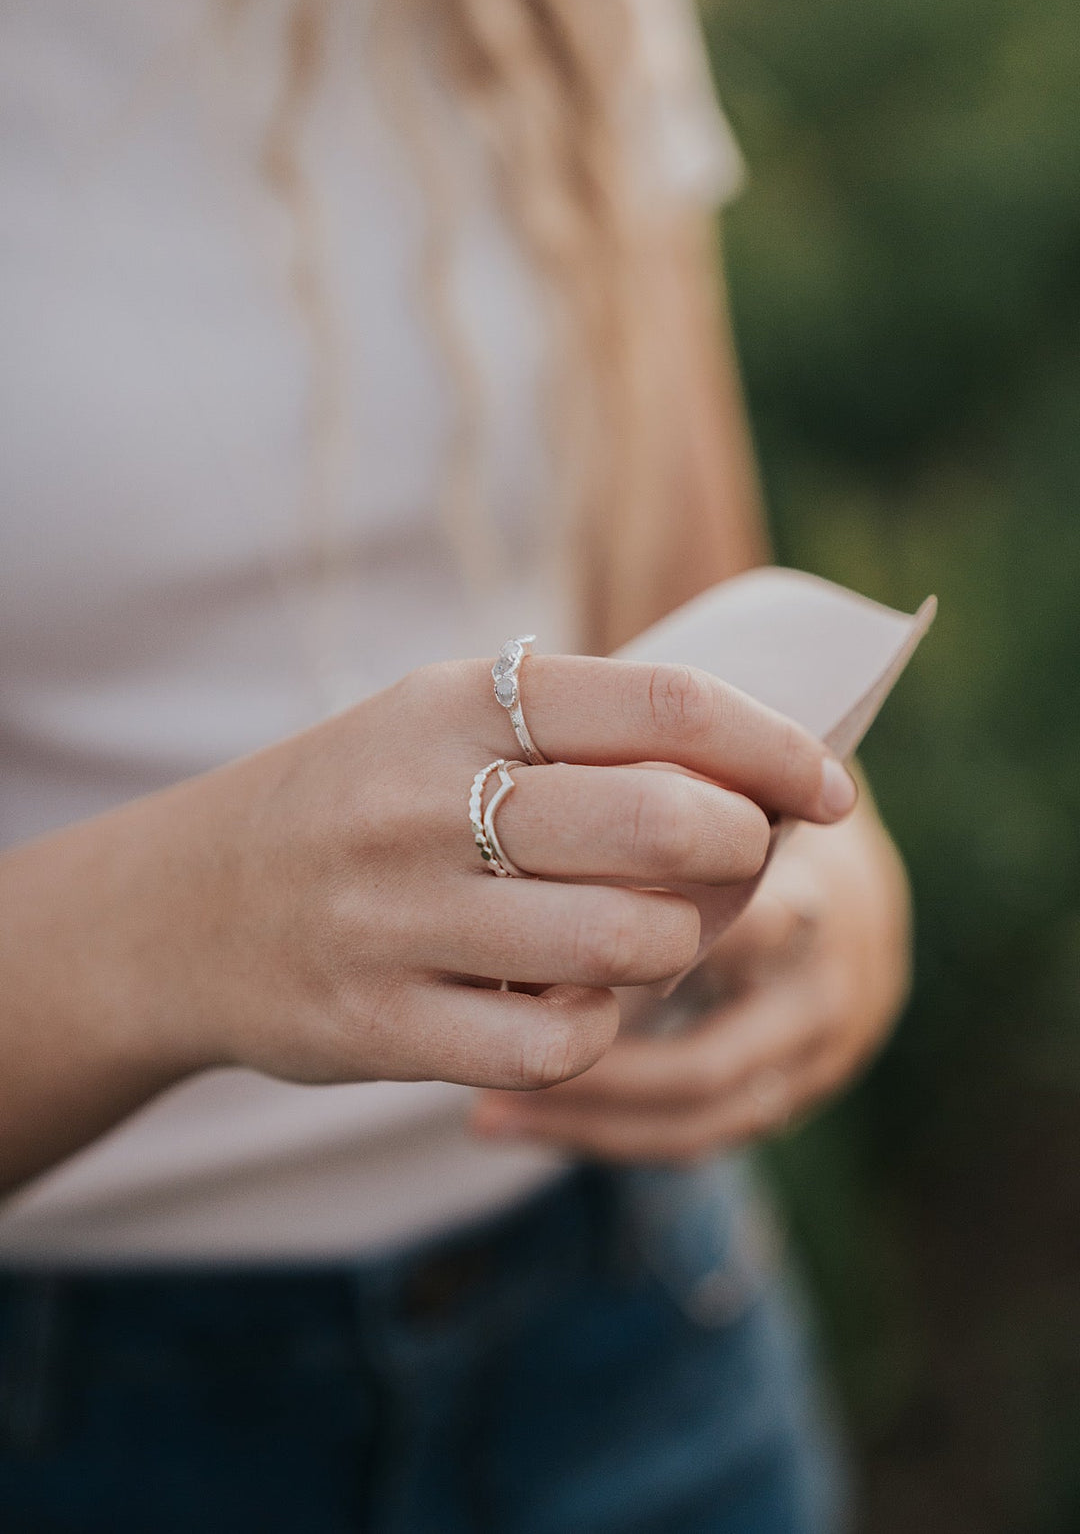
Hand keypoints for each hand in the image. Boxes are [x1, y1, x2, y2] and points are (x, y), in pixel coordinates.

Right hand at [0, 654, 857, 1187]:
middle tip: (739, 863)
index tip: (827, 788)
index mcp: (455, 701)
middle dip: (744, 852)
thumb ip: (581, 733)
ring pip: (633, 944)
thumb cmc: (353, 806)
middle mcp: (425, 800)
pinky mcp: (380, 1024)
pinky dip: (602, 1029)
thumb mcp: (439, 724)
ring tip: (655, 933)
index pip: (667, 705)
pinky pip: (560, 1044)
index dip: (777, 747)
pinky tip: (578, 1002)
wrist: (178, 908)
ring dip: (677, 945)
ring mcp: (397, 917)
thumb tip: (758, 770)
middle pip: (673, 826)